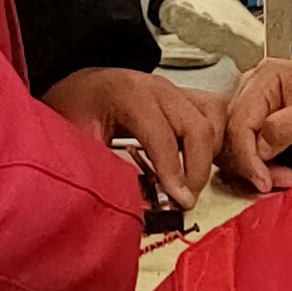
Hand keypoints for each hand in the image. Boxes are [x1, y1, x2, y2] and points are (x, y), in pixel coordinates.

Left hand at [46, 64, 225, 207]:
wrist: (80, 86)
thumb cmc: (76, 108)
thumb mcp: (77, 137)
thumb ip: (102, 167)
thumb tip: (130, 203)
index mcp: (129, 94)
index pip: (162, 135)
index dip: (173, 171)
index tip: (179, 201)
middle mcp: (159, 88)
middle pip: (197, 127)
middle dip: (197, 169)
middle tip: (185, 200)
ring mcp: (175, 90)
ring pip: (213, 118)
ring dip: (209, 154)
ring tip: (191, 183)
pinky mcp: (184, 96)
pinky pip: (213, 113)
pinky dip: (215, 138)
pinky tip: (201, 160)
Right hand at [219, 58, 291, 193]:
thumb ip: (284, 128)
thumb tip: (258, 147)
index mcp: (267, 76)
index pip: (240, 121)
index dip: (247, 156)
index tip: (262, 180)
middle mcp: (253, 87)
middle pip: (234, 134)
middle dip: (253, 164)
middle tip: (277, 181)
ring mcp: (253, 105)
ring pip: (235, 145)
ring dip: (256, 168)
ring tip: (285, 177)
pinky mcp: (256, 123)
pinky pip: (245, 149)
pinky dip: (257, 166)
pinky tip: (278, 173)